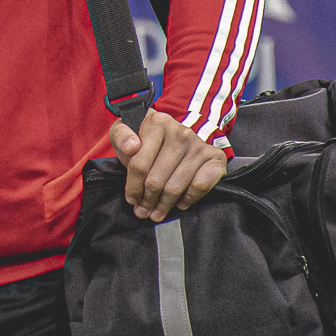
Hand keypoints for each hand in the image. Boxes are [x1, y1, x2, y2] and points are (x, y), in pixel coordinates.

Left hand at [109, 110, 226, 222]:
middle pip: (157, 179)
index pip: (139, 164)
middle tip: (143, 212)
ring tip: (157, 213)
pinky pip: (200, 186)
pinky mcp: (215, 158)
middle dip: (148, 200)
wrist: (177, 139)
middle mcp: (181, 132)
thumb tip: (131, 147)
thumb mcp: (126, 133)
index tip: (131, 199)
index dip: (133, 187)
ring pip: (176, 186)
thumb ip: (120, 136)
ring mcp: (199, 145)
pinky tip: (179, 203)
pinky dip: (188, 199)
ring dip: (164, 205)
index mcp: (157, 122)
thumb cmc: (147, 141)